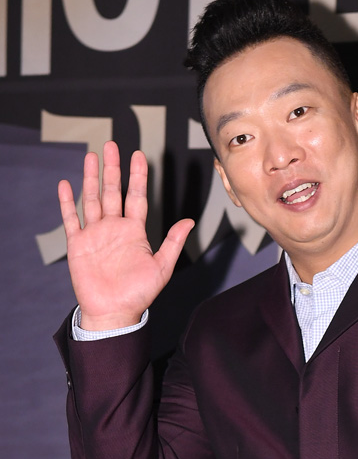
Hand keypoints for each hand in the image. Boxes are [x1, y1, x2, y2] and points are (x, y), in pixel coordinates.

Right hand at [58, 141, 193, 329]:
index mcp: (134, 232)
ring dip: (91, 178)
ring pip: (92, 199)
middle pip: (112, 191)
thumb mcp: (162, 267)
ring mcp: (95, 235)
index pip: (136, 196)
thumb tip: (188, 221)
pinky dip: (67, 202)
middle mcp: (114, 229)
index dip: (137, 176)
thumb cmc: (139, 295)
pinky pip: (71, 220)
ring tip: (91, 156)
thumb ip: (173, 242)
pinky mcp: (78, 245)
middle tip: (111, 145)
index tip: (139, 155)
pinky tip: (66, 184)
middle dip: (112, 168)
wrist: (114, 313)